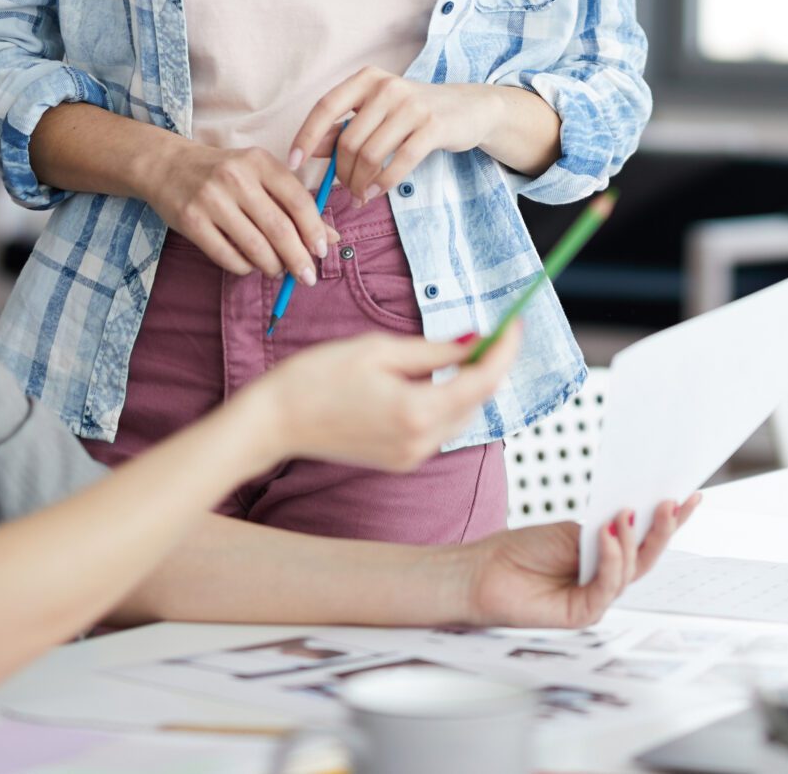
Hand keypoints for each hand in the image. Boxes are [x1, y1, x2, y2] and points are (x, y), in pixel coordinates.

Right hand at [153, 142, 327, 279]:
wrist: (167, 166)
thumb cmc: (224, 173)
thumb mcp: (260, 176)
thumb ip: (294, 203)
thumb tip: (331, 238)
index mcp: (259, 162)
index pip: (298, 199)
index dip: (314, 229)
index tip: (322, 251)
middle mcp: (236, 177)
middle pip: (279, 228)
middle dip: (298, 258)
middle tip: (307, 277)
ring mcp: (211, 199)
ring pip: (255, 247)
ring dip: (273, 266)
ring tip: (278, 270)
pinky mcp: (191, 221)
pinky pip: (228, 257)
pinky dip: (245, 267)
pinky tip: (250, 265)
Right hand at [246, 325, 519, 473]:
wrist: (274, 421)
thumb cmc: (317, 378)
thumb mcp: (379, 350)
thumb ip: (435, 350)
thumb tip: (476, 342)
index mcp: (418, 411)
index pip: (484, 380)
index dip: (504, 350)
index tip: (513, 325)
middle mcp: (421, 442)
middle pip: (477, 401)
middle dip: (487, 367)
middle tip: (486, 333)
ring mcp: (411, 456)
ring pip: (460, 416)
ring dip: (465, 386)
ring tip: (451, 353)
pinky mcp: (399, 461)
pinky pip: (438, 429)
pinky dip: (443, 403)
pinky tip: (423, 381)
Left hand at [291, 69, 504, 201]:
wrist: (468, 108)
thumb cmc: (414, 112)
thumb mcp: (376, 112)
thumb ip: (344, 128)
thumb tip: (311, 151)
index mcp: (367, 79)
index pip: (325, 107)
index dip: (305, 137)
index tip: (294, 164)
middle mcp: (387, 86)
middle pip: (348, 140)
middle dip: (342, 173)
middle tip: (346, 191)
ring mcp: (412, 105)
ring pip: (370, 155)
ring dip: (360, 183)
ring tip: (361, 195)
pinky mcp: (433, 126)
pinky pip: (398, 162)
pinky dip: (382, 184)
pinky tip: (375, 194)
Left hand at [457, 494, 700, 629]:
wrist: (484, 572)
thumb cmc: (522, 551)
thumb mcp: (571, 531)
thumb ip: (604, 531)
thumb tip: (633, 518)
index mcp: (607, 555)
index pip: (645, 538)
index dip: (669, 520)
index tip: (690, 496)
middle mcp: (607, 577)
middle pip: (647, 556)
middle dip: (663, 529)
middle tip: (673, 503)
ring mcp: (597, 596)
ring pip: (631, 570)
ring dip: (632, 539)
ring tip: (626, 513)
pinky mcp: (584, 612)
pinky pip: (607, 585)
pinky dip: (611, 558)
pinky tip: (608, 535)